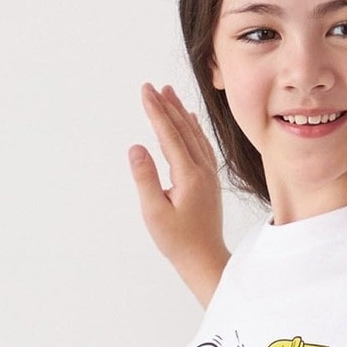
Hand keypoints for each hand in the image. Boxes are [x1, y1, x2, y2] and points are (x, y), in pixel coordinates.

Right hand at [128, 84, 227, 273]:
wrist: (206, 260)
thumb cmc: (178, 241)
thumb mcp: (154, 212)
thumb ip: (145, 178)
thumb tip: (136, 147)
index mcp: (189, 176)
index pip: (169, 135)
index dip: (156, 111)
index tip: (145, 90)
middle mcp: (202, 171)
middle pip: (183, 130)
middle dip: (167, 106)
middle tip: (153, 86)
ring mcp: (208, 176)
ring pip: (195, 136)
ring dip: (181, 113)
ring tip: (170, 94)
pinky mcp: (209, 182)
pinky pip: (202, 147)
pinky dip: (194, 130)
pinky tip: (190, 121)